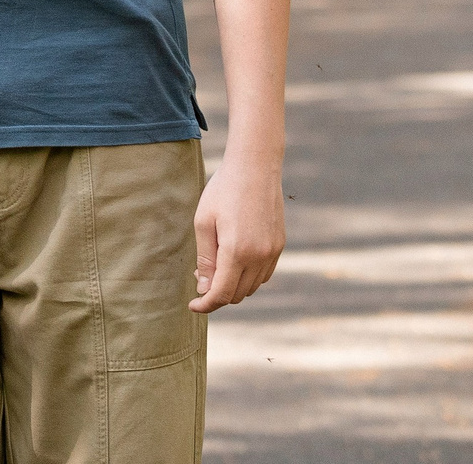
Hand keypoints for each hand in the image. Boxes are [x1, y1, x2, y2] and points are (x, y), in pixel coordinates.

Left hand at [189, 153, 284, 312]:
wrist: (255, 166)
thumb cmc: (223, 191)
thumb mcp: (204, 223)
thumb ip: (205, 260)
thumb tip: (204, 289)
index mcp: (237, 252)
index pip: (222, 294)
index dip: (205, 305)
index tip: (193, 306)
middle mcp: (259, 256)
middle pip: (237, 294)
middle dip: (217, 294)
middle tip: (200, 276)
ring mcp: (273, 252)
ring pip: (252, 287)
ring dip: (233, 286)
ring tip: (216, 265)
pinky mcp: (279, 245)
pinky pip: (264, 274)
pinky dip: (249, 277)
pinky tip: (235, 261)